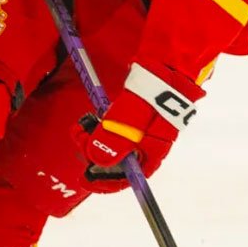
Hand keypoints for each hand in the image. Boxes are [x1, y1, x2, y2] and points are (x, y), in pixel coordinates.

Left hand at [73, 63, 203, 187]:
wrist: (169, 64)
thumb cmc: (155, 91)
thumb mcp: (133, 115)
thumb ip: (115, 136)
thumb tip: (96, 159)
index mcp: (153, 152)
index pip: (129, 179)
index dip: (106, 182)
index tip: (85, 179)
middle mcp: (148, 145)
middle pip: (118, 161)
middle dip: (95, 153)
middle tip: (78, 136)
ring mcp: (143, 130)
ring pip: (114, 144)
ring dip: (96, 138)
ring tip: (82, 125)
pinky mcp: (137, 116)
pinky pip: (116, 129)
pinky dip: (102, 127)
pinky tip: (94, 118)